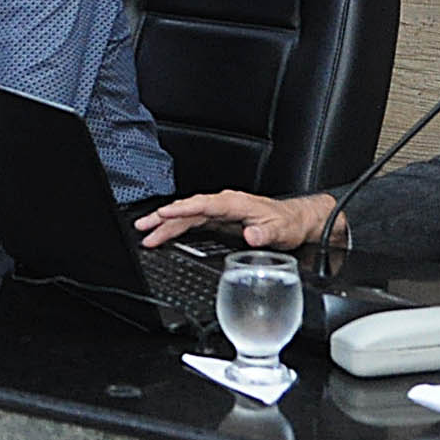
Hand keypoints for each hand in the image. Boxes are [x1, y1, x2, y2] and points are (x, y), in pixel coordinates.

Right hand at [135, 189, 342, 250]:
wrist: (296, 221)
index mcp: (235, 203)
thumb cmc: (288, 223)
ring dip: (166, 223)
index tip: (164, 214)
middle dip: (164, 217)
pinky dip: (177, 226)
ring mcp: (221, 211)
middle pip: (189, 209)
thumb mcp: (280, 231)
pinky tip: (165, 233)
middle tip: (143, 227)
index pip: (203, 205)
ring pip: (188, 215)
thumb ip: (264, 234)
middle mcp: (225, 204)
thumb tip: (251, 235)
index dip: (182, 210)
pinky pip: (193, 221)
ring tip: (146, 233)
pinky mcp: (220, 219)